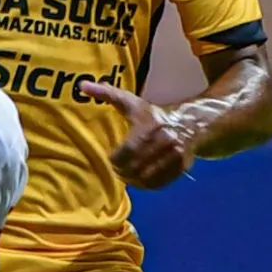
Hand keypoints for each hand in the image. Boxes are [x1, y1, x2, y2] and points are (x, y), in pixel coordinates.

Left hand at [82, 82, 204, 189]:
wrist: (189, 124)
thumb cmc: (152, 115)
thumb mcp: (130, 102)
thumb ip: (105, 94)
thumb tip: (82, 85)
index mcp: (149, 127)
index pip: (127, 152)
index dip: (115, 160)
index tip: (111, 158)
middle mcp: (164, 141)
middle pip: (135, 167)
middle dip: (122, 171)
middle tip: (118, 169)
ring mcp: (175, 156)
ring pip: (146, 178)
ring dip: (133, 180)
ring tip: (128, 174)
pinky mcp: (181, 167)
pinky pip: (159, 184)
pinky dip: (147, 185)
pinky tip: (140, 179)